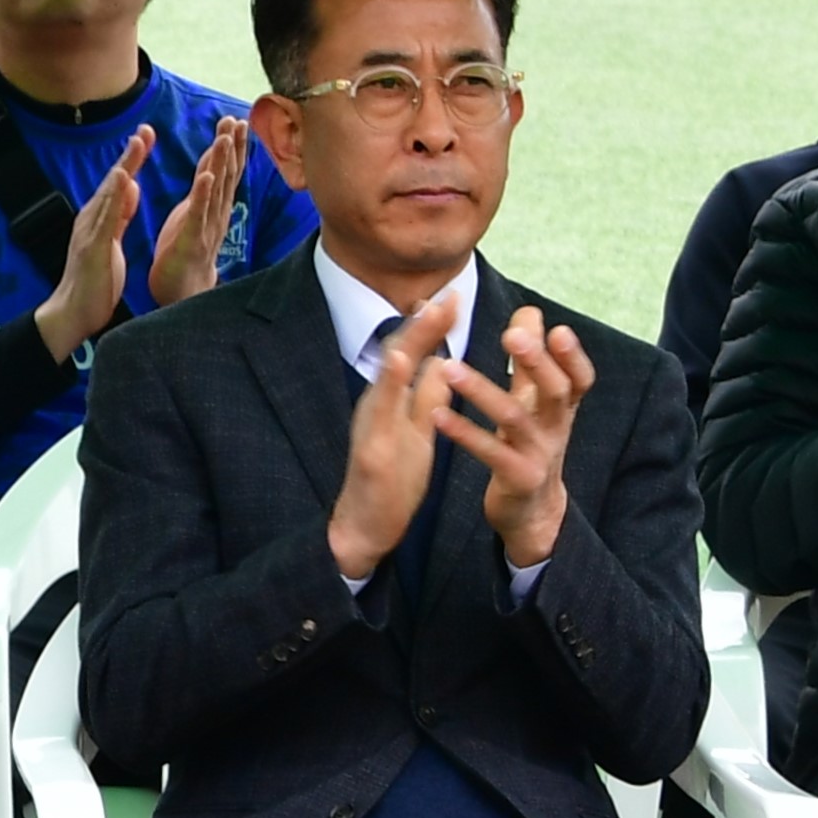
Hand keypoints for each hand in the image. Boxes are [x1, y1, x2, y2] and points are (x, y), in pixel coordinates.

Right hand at [33, 127, 152, 362]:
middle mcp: (92, 219)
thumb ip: (119, 215)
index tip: (147, 135)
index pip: (120, 184)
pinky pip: (106, 218)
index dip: (133, 159)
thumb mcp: (111, 242)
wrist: (72, 314)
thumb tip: (130, 187)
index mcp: (100, 219)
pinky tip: (123, 178)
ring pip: (110, 194)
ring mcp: (90, 231)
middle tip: (146, 128)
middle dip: (131, 154)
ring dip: (124, 166)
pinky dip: (115, 196)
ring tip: (137, 143)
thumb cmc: (94, 282)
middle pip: (114, 181)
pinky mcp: (93, 247)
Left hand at [142, 118, 254, 309]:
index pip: (228, 171)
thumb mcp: (198, 212)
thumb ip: (206, 187)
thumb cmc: (188, 250)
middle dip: (233, 147)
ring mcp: (206, 226)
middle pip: (227, 175)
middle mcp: (217, 213)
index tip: (239, 120)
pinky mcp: (191, 240)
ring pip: (216, 190)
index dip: (235, 146)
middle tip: (237, 121)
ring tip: (225, 139)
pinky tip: (205, 178)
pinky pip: (197, 215)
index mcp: (216, 205)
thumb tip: (214, 161)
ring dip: (221, 164)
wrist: (184, 290)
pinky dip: (202, 196)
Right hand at [325, 288, 463, 579]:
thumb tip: (444, 360)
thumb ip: (427, 395)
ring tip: (428, 313)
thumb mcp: (417, 429)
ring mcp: (370, 425)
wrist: (364, 525)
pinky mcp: (369, 449)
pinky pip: (379, 413)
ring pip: (386, 376)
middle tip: (450, 292)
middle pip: (399, 353)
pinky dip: (387, 384)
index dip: (432, 325)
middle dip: (424, 322)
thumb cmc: (392, 478)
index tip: (453, 296)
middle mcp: (377, 404)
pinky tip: (398, 362)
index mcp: (392, 400)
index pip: (413, 354)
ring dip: (407, 341)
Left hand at [431, 305, 595, 569]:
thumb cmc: (529, 444)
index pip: (578, 378)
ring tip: (450, 367)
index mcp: (562, 407)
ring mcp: (538, 455)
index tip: (559, 330)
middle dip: (535, 362)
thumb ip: (530, 360)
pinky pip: (489, 452)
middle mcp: (556, 428)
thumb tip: (529, 311)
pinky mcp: (516, 478)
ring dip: (482, 390)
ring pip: (514, 419)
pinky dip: (463, 431)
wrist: (531, 511)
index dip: (573, 356)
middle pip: (554, 391)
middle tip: (510, 336)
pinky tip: (437, 414)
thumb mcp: (535, 403)